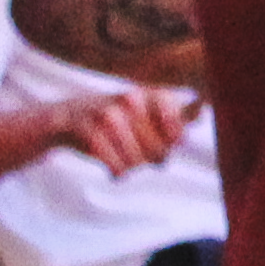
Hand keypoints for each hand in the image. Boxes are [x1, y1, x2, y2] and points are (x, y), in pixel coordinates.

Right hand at [61, 87, 195, 175]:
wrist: (63, 119)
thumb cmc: (114, 120)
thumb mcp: (143, 112)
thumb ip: (174, 116)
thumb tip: (201, 111)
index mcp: (146, 94)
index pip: (173, 113)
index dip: (175, 133)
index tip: (174, 143)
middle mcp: (128, 99)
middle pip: (158, 148)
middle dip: (153, 159)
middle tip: (145, 159)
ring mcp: (106, 114)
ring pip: (136, 160)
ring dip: (133, 168)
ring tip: (127, 165)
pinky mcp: (86, 130)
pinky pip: (115, 164)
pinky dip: (117, 171)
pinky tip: (114, 171)